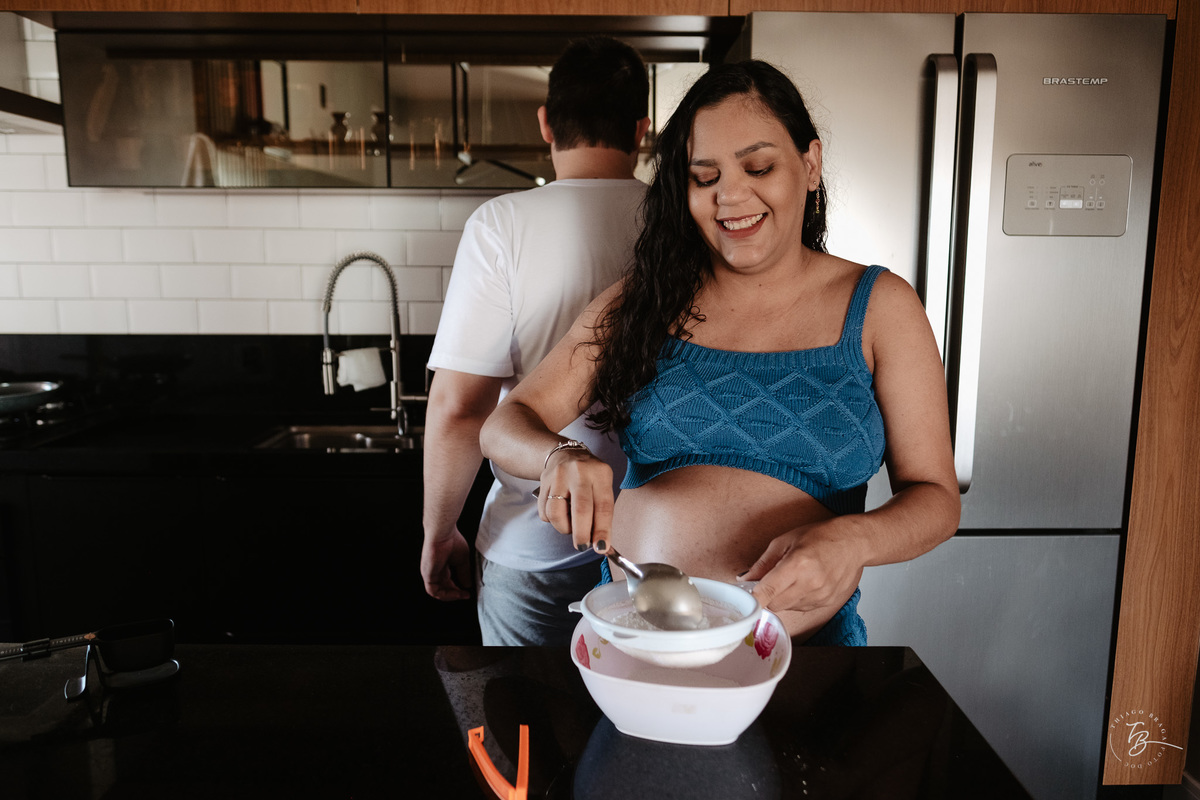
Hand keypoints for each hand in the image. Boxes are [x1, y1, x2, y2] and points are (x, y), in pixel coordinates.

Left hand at [420, 527, 472, 600]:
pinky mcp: (427, 575)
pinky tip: (456, 593)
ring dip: (451, 596)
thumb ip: (464, 573)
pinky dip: (445, 595)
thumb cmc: (452, 541)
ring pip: (437, 592)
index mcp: (441, 566)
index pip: (447, 582)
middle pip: (443, 588)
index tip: (467, 591)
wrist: (443, 534)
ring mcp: (429, 573)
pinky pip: (434, 591)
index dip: (457, 589)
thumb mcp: (462, 560)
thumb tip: (468, 585)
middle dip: (455, 594)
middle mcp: (434, 571)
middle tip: (466, 595)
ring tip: (462, 595)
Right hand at [538, 449, 614, 551]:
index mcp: (600, 474)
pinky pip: (544, 511)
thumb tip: (601, 544)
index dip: (602, 530)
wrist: (566, 453)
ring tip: (570, 526)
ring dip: (564, 528)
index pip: (603, 506)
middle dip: (581, 534)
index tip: (601, 548)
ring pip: (556, 512)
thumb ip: (602, 513)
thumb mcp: (602, 486)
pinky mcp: (543, 481)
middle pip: (580, 510)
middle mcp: (579, 472)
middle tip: (583, 546)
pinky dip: (552, 520)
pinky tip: (560, 514)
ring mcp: (558, 476)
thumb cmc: (590, 476)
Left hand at [738, 521, 864, 622]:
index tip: (744, 600)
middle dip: (768, 595)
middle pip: (774, 604)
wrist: (854, 543)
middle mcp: (810, 584)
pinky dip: (797, 599)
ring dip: (783, 597)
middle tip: (771, 579)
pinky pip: (802, 608)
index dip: (753, 598)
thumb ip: (763, 563)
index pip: (767, 591)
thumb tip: (745, 578)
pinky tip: (805, 582)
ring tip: (793, 577)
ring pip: (788, 607)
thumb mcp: (785, 541)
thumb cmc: (820, 536)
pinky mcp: (827, 603)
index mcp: (797, 565)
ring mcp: (820, 596)